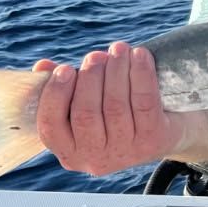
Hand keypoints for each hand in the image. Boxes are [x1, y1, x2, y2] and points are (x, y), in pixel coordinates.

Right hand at [33, 41, 181, 175]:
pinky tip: (139, 55)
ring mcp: (125, 152)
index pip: (51, 126)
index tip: (65, 69)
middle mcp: (94, 158)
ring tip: (118, 49)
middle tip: (95, 55)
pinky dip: (141, 75)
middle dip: (90, 78)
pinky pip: (144, 102)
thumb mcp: (87, 106)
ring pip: (115, 105)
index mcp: (69, 151)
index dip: (55, 95)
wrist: (165, 131)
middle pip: (86, 114)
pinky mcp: (152, 140)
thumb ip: (62, 89)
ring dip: (116, 70)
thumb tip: (42, 67)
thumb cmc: (114, 113)